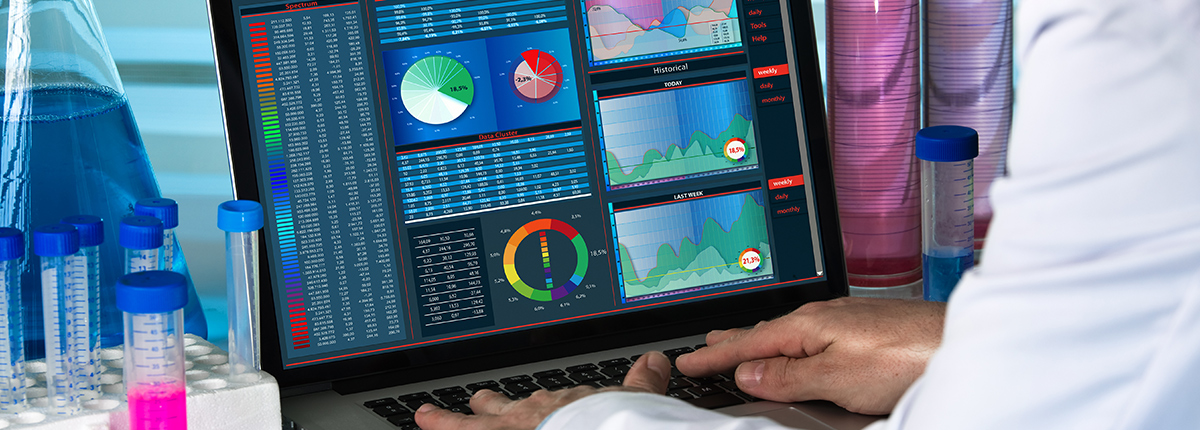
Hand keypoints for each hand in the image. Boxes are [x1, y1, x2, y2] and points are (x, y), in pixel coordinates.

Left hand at [415, 351, 670, 429]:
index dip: (532, 406)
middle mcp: (532, 414)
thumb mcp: (636, 400)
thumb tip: (654, 360)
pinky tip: (424, 417)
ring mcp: (510, 426)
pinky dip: (441, 423)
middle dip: (488, 407)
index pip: (544, 403)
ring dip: (450, 421)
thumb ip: (642, 382)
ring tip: (428, 417)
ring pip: (473, 422)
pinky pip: (458, 428)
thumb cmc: (617, 422)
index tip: (522, 404)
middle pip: (503, 408)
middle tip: (474, 403)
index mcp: (565, 406)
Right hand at [675, 297, 944, 414]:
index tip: (689, 360)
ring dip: (762, 343)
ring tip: (742, 345)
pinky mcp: (869, 330)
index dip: (716, 354)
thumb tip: (750, 374)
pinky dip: (793, 345)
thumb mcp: (838, 378)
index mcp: (810, 326)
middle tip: (706, 345)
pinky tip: (800, 351)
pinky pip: (814, 337)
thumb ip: (790, 376)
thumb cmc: (909, 357)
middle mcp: (826, 317)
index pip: (749, 342)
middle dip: (733, 341)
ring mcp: (848, 321)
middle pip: (766, 332)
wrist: (966, 344)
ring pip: (791, 334)